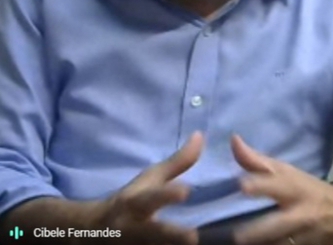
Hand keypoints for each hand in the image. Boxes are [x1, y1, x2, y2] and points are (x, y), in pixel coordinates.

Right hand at [89, 132, 203, 244]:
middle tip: (194, 237)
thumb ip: (178, 163)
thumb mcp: (149, 180)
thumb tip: (201, 135)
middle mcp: (134, 229)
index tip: (186, 191)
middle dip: (175, 236)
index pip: (151, 198)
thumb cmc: (130, 200)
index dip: (167, 195)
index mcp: (136, 204)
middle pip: (155, 234)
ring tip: (204, 244)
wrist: (92, 232)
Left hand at [230, 135, 332, 244]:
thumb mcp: (290, 173)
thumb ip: (258, 162)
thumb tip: (234, 140)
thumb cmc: (311, 190)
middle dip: (252, 233)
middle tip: (235, 236)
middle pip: (273, 226)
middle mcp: (302, 214)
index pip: (278, 183)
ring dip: (259, 244)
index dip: (259, 184)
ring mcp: (307, 237)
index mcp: (296, 189)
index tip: (242, 186)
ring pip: (278, 244)